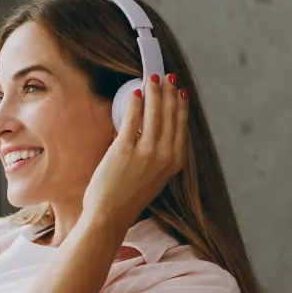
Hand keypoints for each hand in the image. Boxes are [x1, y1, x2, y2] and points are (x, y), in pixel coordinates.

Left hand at [82, 72, 188, 232]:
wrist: (110, 216)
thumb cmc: (127, 198)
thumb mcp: (153, 176)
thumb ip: (157, 155)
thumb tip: (151, 130)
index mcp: (174, 162)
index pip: (181, 125)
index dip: (180, 105)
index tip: (179, 90)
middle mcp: (165, 155)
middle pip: (170, 115)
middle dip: (169, 92)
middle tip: (167, 76)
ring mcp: (146, 153)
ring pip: (155, 114)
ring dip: (155, 93)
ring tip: (152, 78)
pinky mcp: (125, 151)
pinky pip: (133, 121)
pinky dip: (136, 104)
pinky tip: (136, 93)